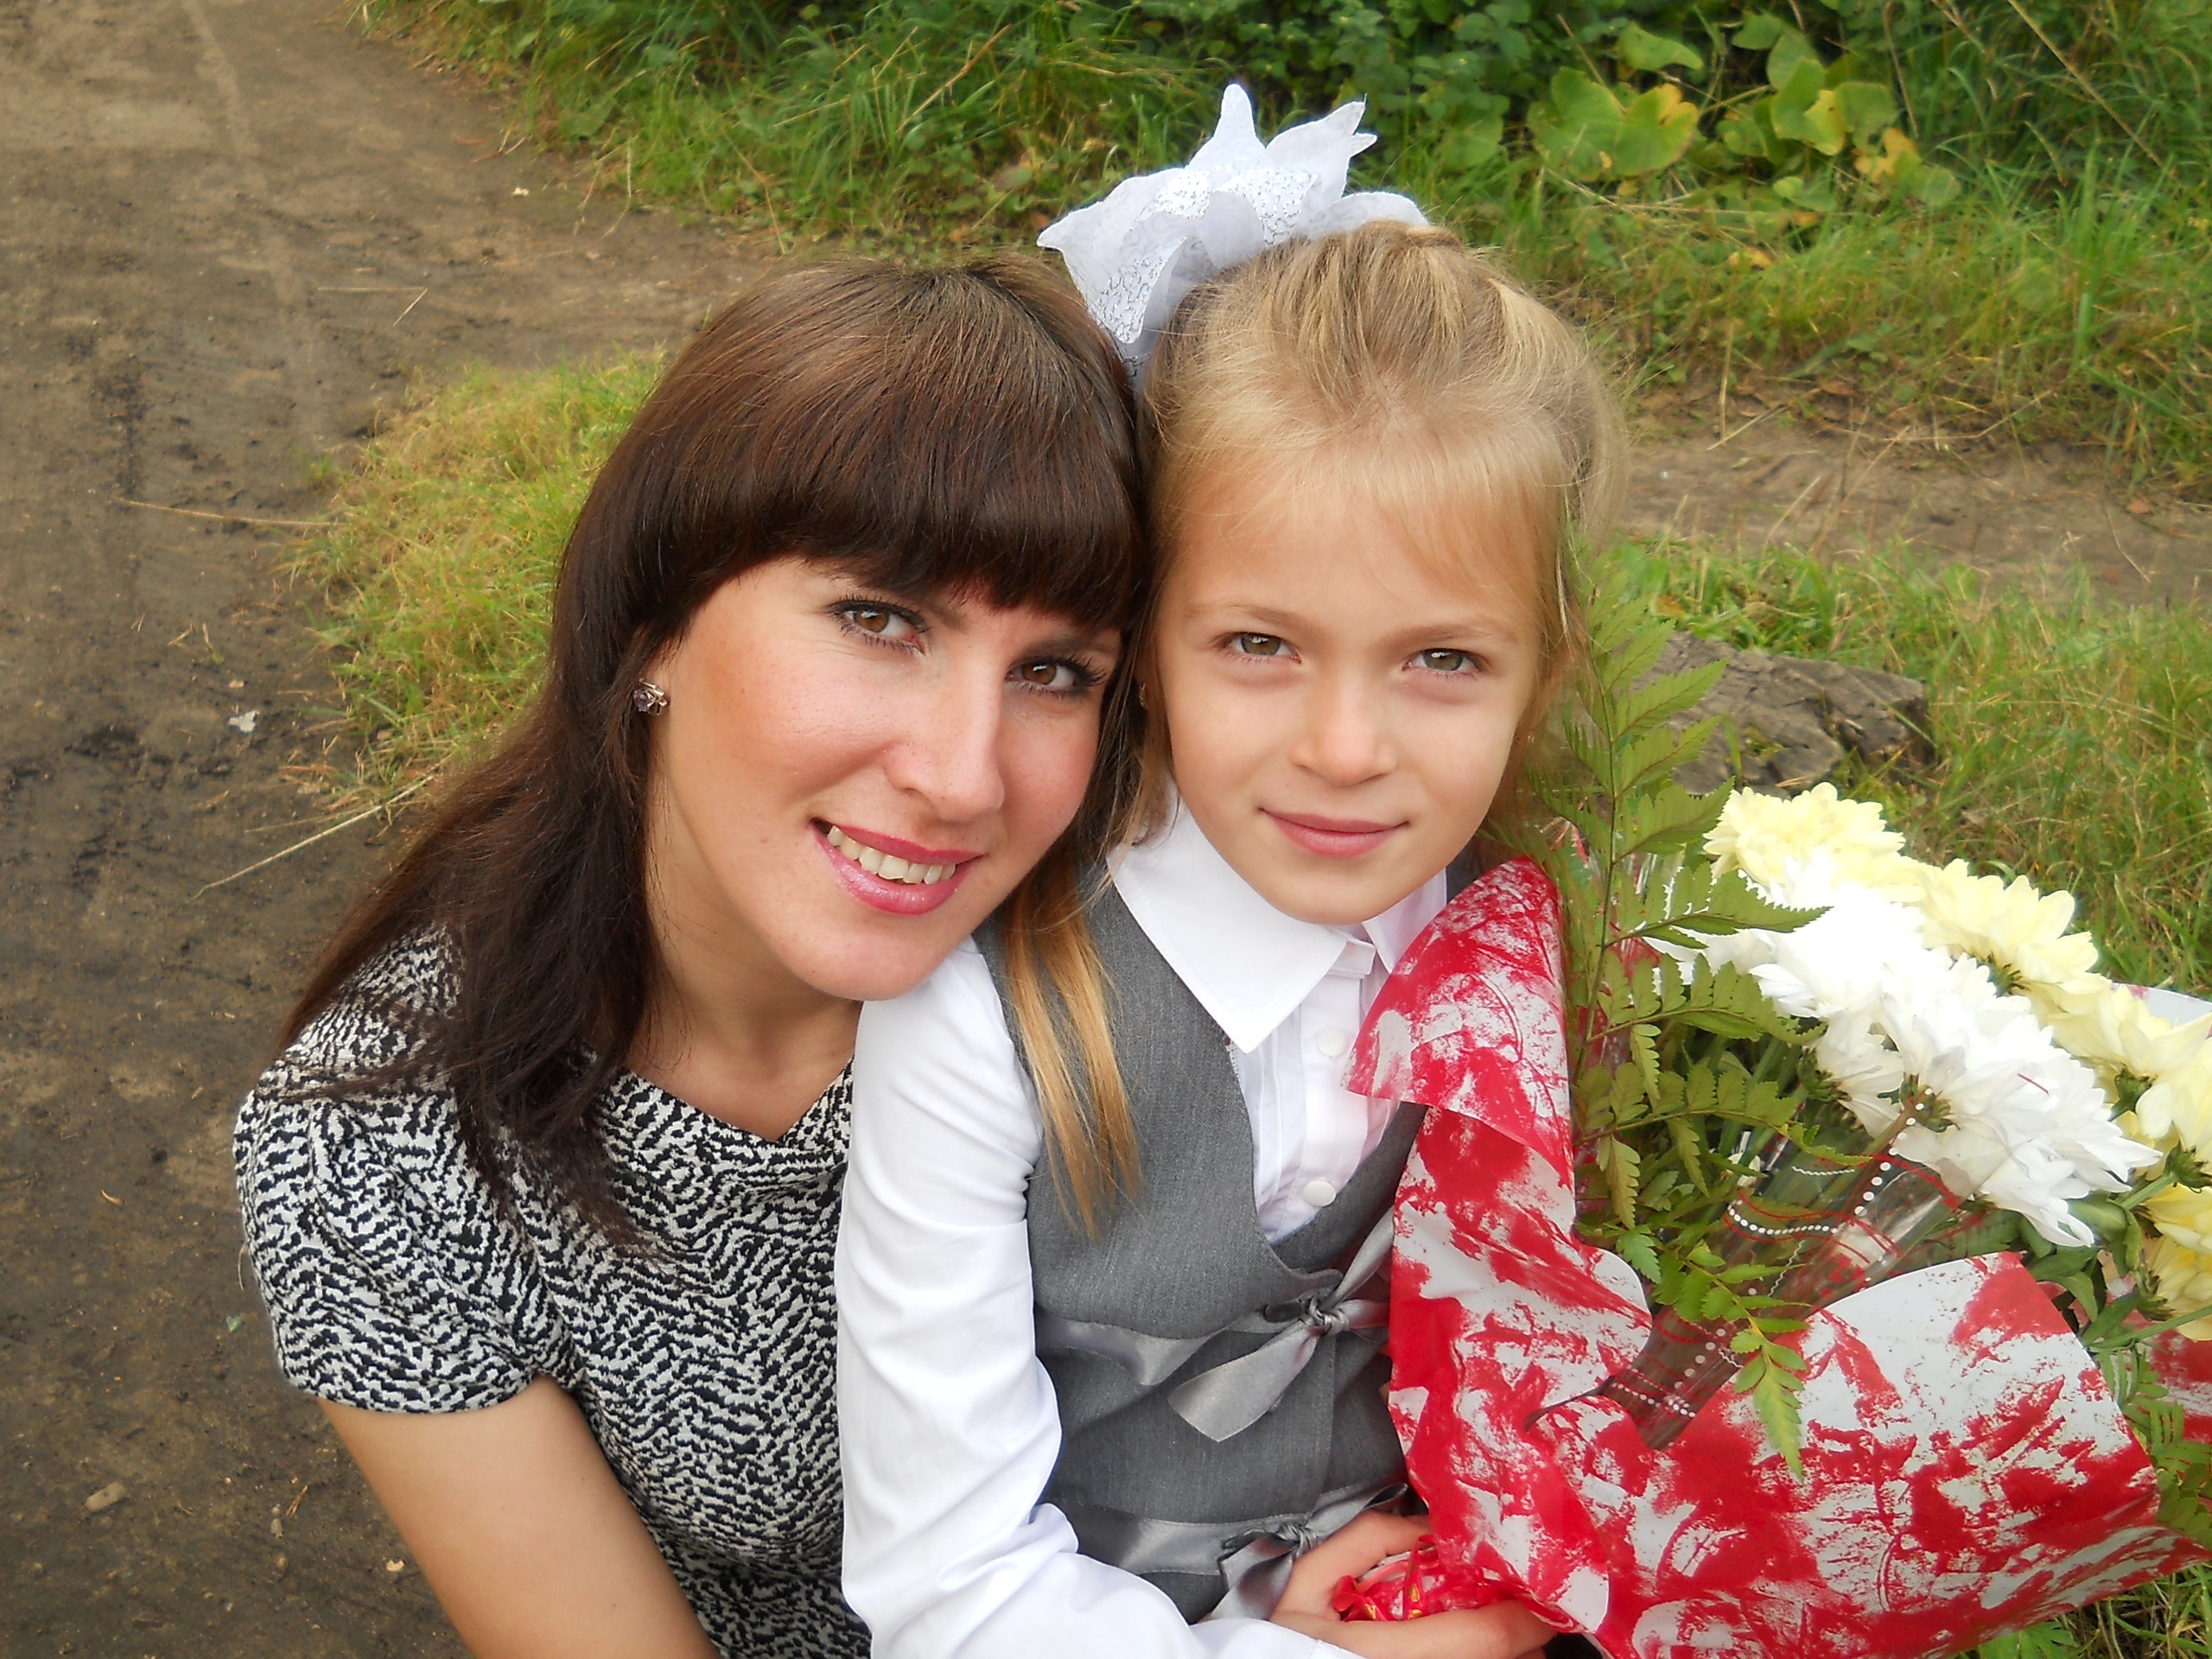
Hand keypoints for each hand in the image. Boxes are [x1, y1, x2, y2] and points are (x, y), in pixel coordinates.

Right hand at [1269, 1514, 1555, 1658]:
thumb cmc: (1281, 1643)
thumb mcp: (1311, 1580)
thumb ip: (1370, 1541)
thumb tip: (1427, 1526)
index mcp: (1390, 1653)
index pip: (1489, 1635)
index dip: (1527, 1612)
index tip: (1542, 1591)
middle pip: (1504, 1658)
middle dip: (1520, 1627)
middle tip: (1515, 1597)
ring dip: (1504, 1646)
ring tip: (1490, 1619)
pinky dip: (1483, 1656)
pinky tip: (1464, 1642)